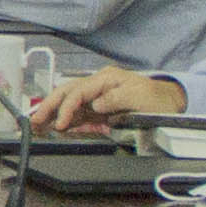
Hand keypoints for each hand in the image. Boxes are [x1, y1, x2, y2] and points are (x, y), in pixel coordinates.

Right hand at [34, 66, 184, 132]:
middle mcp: (98, 87)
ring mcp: (98, 99)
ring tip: (37, 124)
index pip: (78, 92)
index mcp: (106, 79)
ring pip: (69, 104)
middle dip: (49, 106)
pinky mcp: (100, 112)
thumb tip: (95, 104)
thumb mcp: (140, 96)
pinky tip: (55, 127)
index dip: (66, 107)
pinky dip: (66, 121)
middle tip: (34, 120)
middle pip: (67, 93)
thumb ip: (116, 98)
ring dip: (53, 113)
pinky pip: (79, 116)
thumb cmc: (157, 98)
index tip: (60, 123)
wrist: (171, 103)